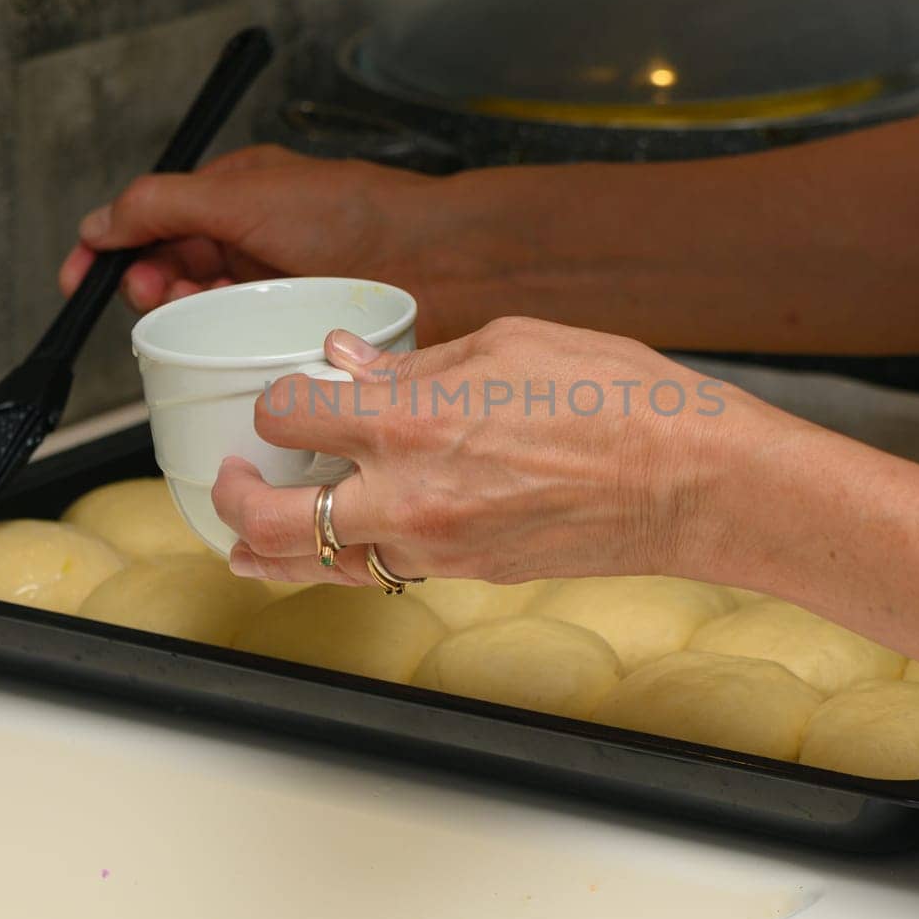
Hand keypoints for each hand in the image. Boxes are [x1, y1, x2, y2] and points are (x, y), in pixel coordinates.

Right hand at [57, 145, 500, 342]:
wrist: (440, 260)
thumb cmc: (358, 214)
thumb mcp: (242, 194)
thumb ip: (161, 205)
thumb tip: (98, 223)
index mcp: (239, 192)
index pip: (155, 217)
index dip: (113, 247)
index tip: (81, 278)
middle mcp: (255, 235)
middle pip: (172, 265)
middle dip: (148, 282)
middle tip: (153, 295)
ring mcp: (277, 283)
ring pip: (204, 306)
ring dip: (184, 313)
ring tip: (192, 317)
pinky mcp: (298, 323)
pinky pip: (242, 339)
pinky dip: (224, 343)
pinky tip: (226, 347)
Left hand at [209, 317, 750, 586]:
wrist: (688, 482)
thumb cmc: (619, 400)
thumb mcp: (509, 343)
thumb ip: (414, 360)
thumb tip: (351, 362)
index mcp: (411, 418)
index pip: (287, 413)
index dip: (276, 399)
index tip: (287, 395)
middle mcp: (408, 493)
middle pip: (268, 517)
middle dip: (231, 498)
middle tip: (229, 481)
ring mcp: (435, 545)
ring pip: (316, 565)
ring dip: (271, 552)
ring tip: (247, 542)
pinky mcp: (466, 574)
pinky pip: (381, 573)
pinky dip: (347, 560)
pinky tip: (341, 543)